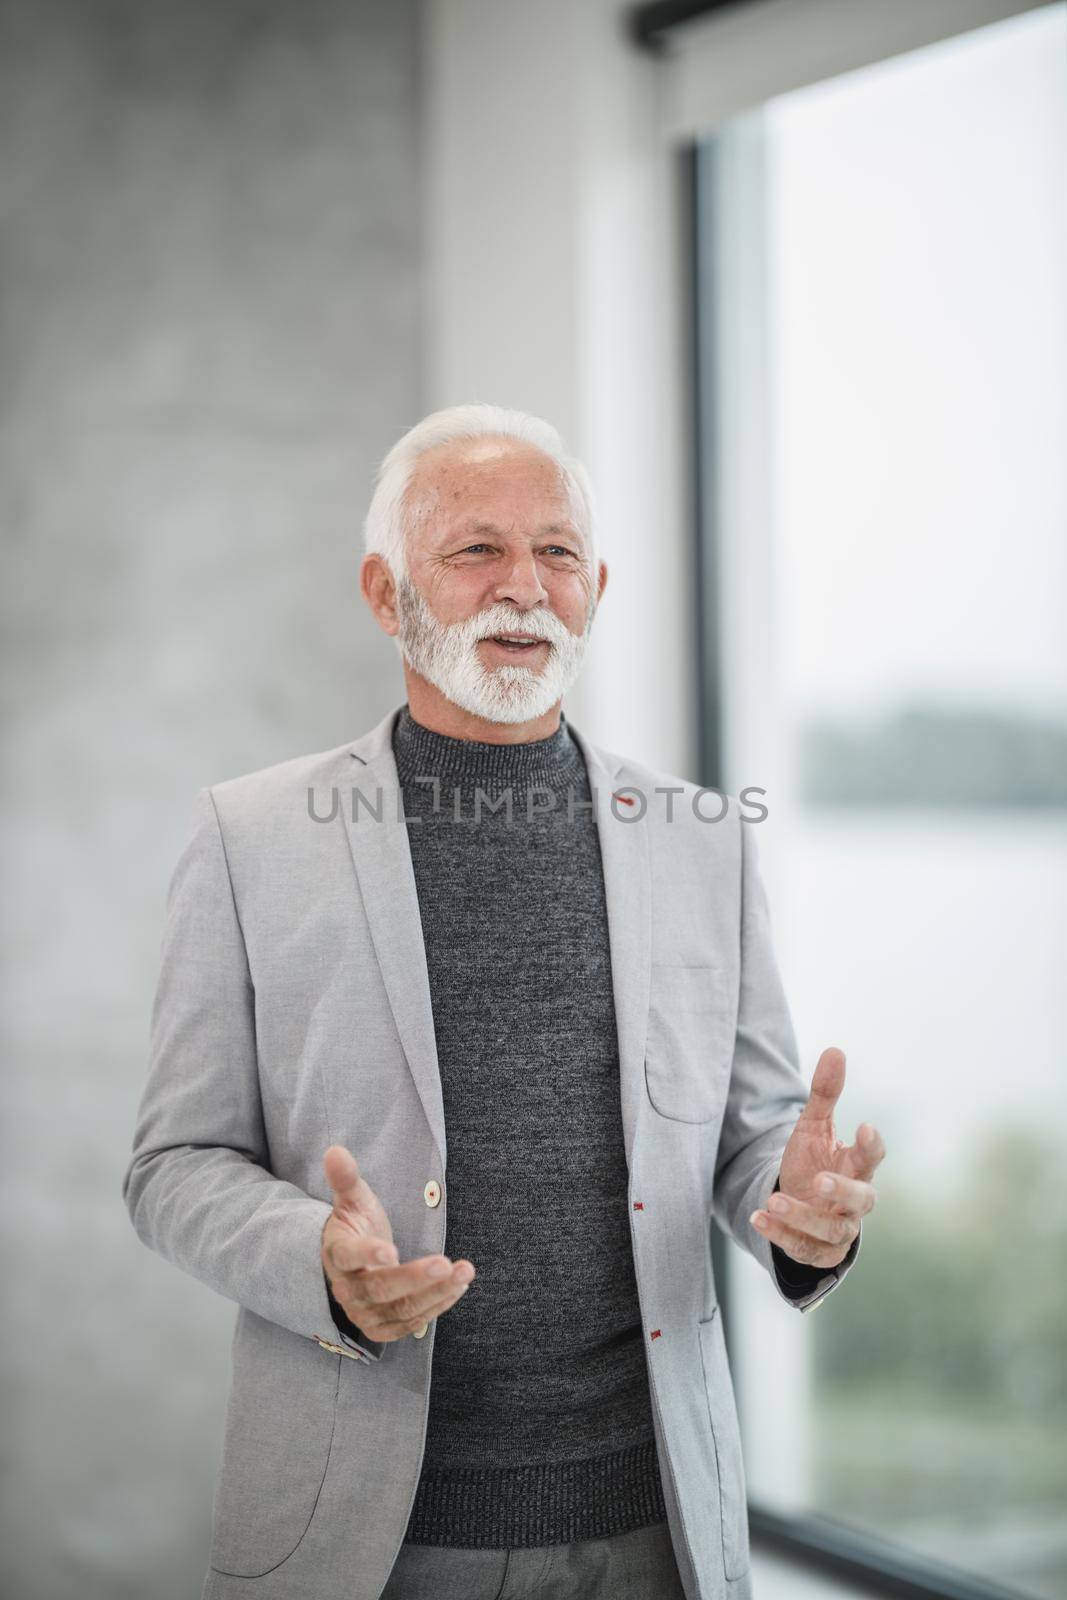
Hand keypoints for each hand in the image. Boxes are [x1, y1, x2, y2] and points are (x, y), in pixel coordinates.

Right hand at [320, 1145, 475, 1342]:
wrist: (350, 1266)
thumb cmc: (355, 1227)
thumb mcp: (352, 1200)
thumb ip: (346, 1178)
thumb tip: (335, 1150)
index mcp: (338, 1254)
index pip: (349, 1256)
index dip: (368, 1254)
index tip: (392, 1250)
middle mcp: (347, 1289)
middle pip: (380, 1288)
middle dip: (415, 1277)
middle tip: (445, 1263)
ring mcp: (364, 1312)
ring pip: (401, 1309)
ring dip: (436, 1293)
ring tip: (464, 1272)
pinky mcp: (382, 1327)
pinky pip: (410, 1323)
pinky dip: (436, 1306)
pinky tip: (458, 1287)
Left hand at [749, 1046, 884, 1269]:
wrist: (803, 1204)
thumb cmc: (816, 1161)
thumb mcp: (814, 1126)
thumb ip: (824, 1094)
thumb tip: (835, 1049)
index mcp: (857, 1167)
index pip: (873, 1157)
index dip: (872, 1145)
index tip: (865, 1126)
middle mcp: (853, 1202)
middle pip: (863, 1200)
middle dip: (843, 1190)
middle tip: (821, 1178)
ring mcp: (837, 1229)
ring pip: (831, 1230)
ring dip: (802, 1217)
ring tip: (774, 1200)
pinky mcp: (817, 1251)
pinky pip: (803, 1249)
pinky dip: (780, 1236)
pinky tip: (758, 1218)